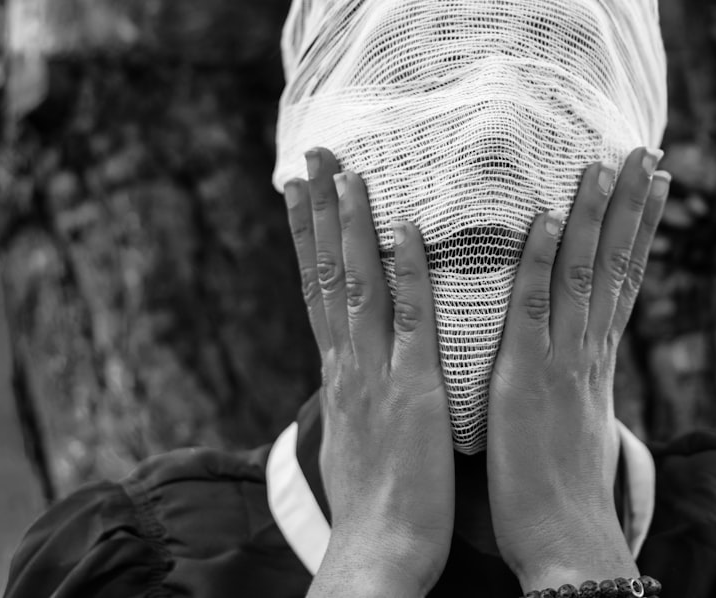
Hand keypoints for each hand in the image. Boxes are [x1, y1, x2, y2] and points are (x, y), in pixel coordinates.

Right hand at [285, 149, 453, 596]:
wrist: (376, 558)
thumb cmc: (376, 505)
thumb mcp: (357, 437)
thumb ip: (355, 395)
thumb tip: (352, 372)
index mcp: (339, 374)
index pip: (318, 290)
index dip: (310, 238)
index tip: (303, 192)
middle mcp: (347, 364)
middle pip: (325, 274)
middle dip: (318, 213)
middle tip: (312, 158)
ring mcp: (375, 374)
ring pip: (357, 285)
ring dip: (351, 226)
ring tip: (347, 173)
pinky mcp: (412, 390)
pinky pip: (409, 320)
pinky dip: (407, 273)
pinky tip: (407, 230)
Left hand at [487, 147, 669, 590]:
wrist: (570, 545)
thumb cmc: (561, 489)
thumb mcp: (572, 418)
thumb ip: (572, 376)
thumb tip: (570, 351)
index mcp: (597, 357)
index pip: (624, 277)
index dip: (638, 229)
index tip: (653, 184)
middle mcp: (589, 349)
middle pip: (617, 262)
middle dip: (633, 205)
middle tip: (648, 154)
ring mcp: (563, 358)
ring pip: (584, 271)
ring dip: (595, 215)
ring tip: (606, 165)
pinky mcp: (527, 375)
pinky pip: (534, 306)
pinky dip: (541, 260)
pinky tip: (545, 217)